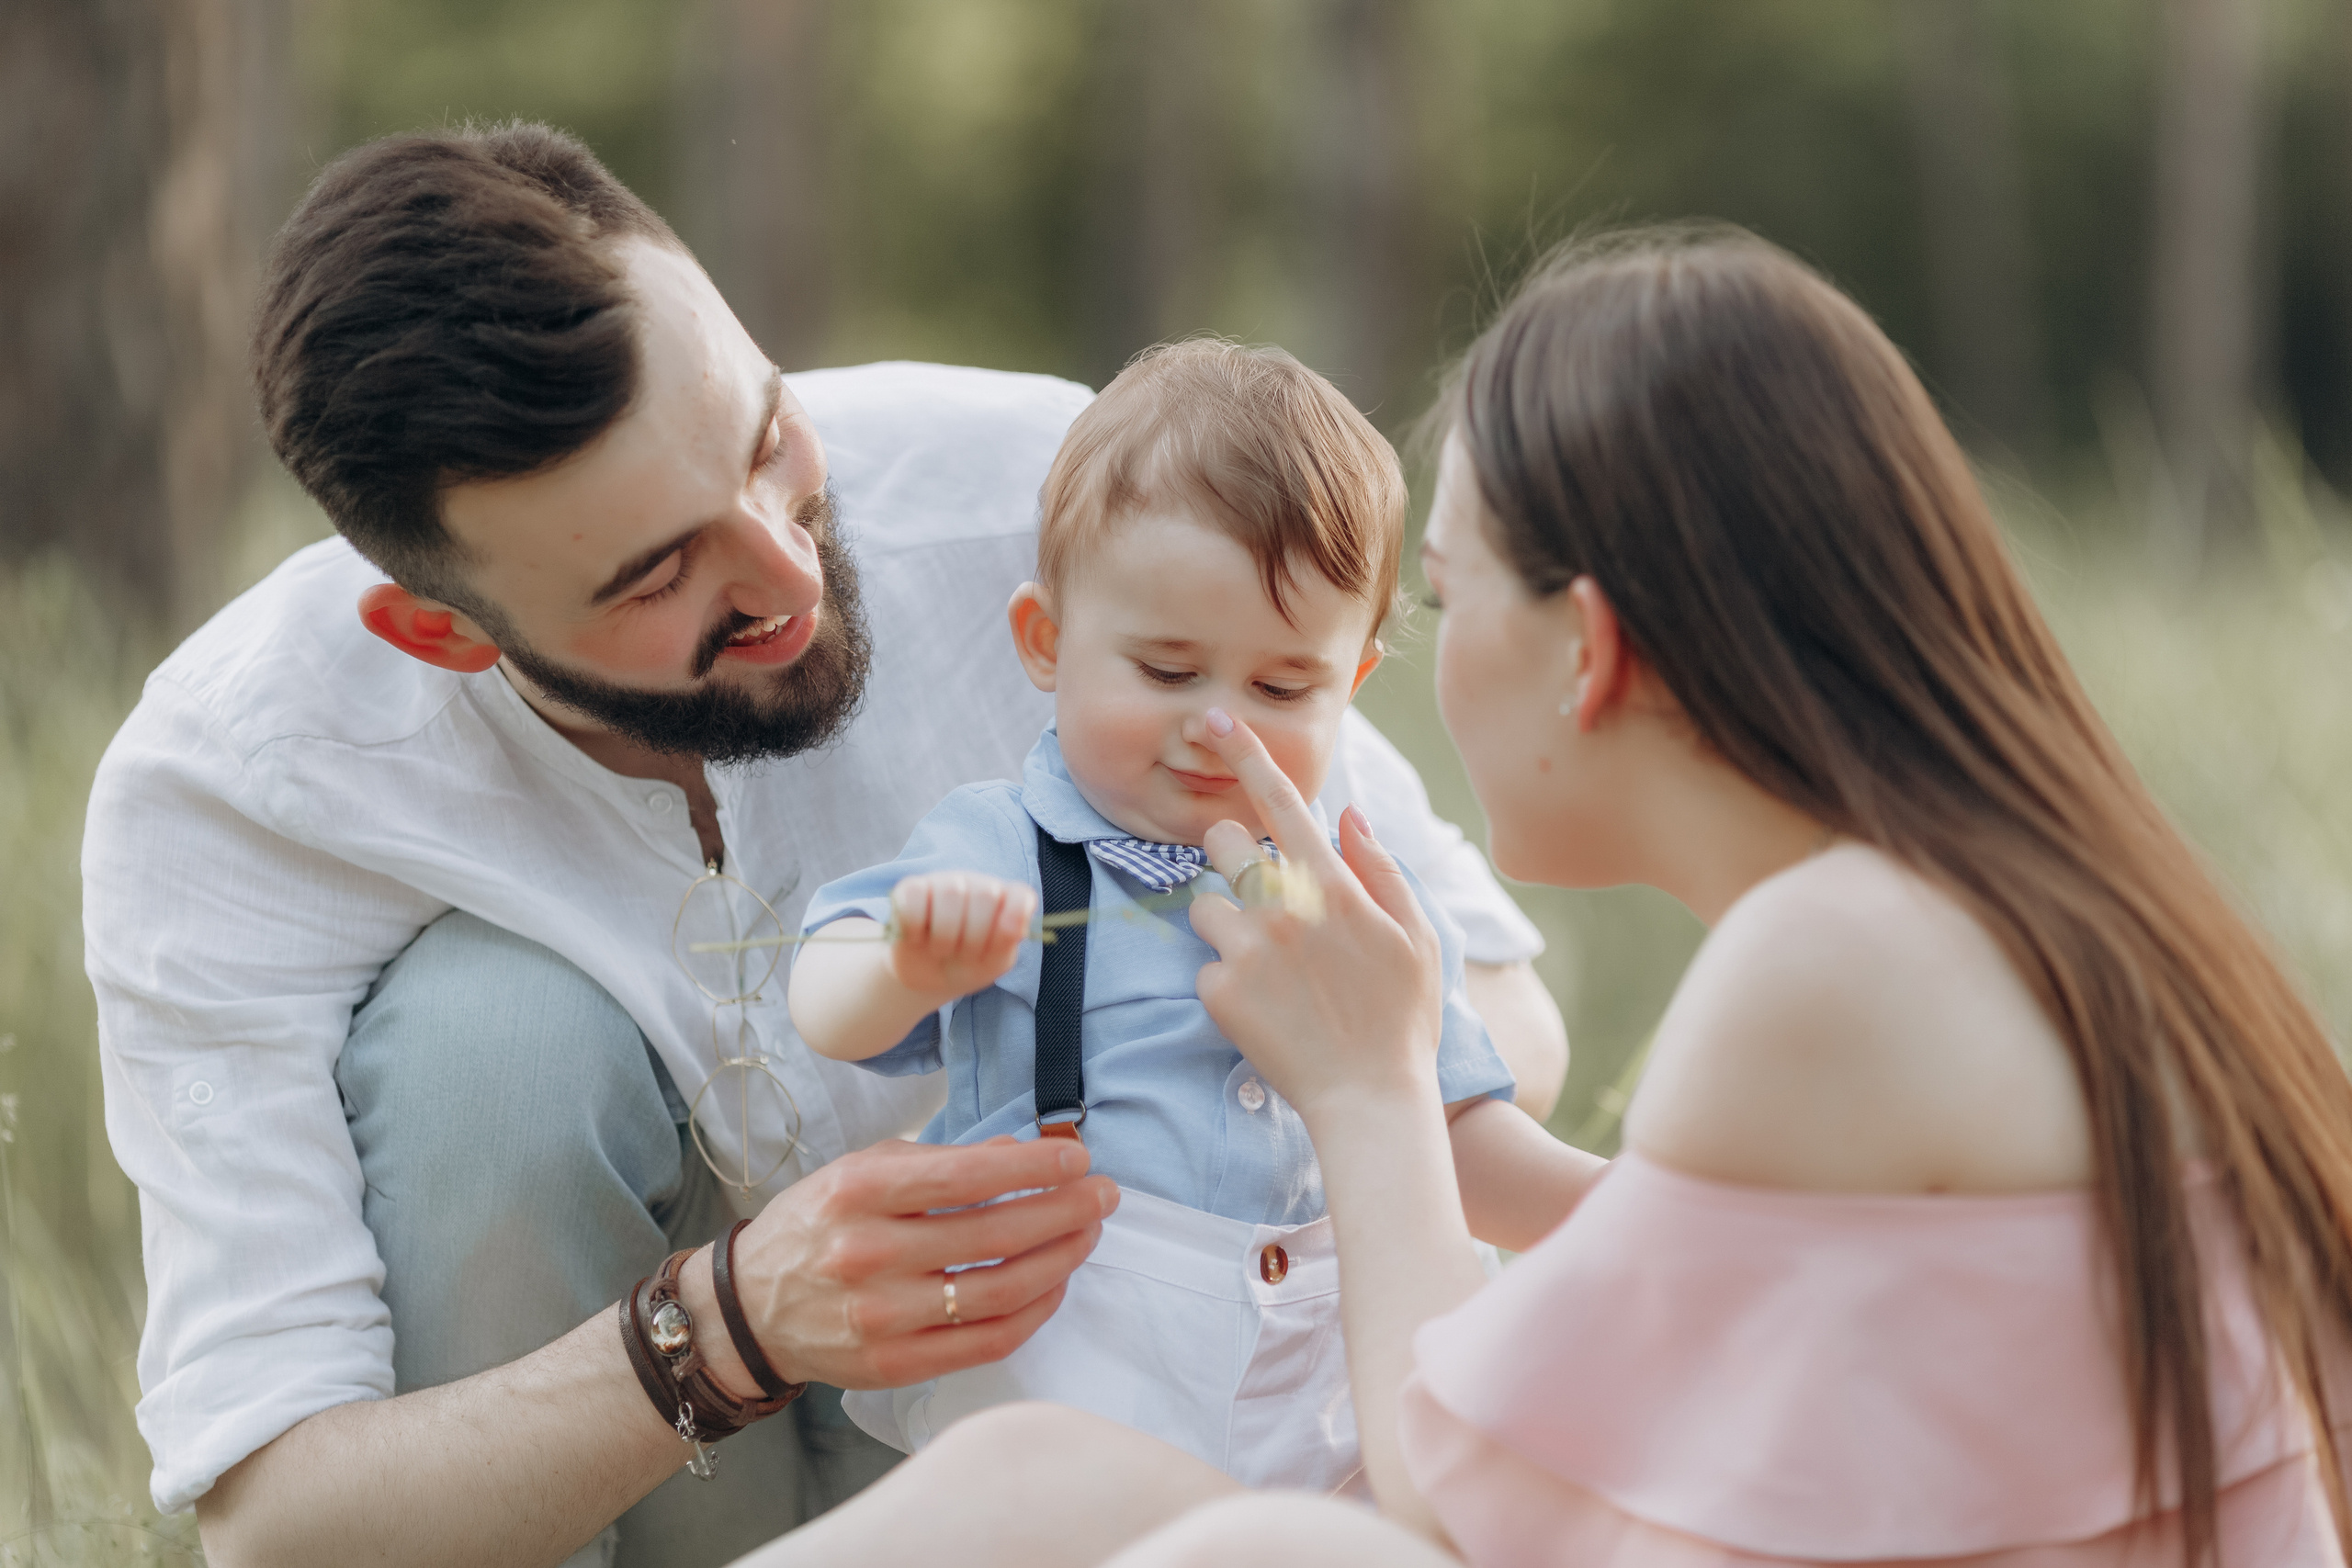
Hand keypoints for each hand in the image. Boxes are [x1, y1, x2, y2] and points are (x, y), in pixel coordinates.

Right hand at [686, 1135, 1117, 1394]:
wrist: (749, 1309)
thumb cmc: (817, 1226)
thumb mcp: (864, 1170)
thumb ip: (942, 1161)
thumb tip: (1020, 1153)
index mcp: (858, 1191)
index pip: (965, 1176)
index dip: (1033, 1169)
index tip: (1076, 1159)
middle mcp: (868, 1254)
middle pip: (995, 1235)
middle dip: (1064, 1211)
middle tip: (1102, 1195)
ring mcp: (882, 1316)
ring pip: (1001, 1291)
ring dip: (1060, 1260)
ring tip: (1087, 1234)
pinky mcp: (895, 1365)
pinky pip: (987, 1342)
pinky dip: (1034, 1312)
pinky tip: (1055, 1284)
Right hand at [887, 872, 1036, 1001]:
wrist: (925, 979)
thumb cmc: (966, 966)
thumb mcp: (992, 963)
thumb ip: (1006, 943)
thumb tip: (1015, 927)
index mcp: (1006, 901)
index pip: (1021, 896)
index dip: (1012, 922)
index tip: (998, 946)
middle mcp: (978, 885)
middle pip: (985, 895)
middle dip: (974, 937)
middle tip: (964, 955)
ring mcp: (945, 882)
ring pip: (950, 893)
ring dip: (944, 936)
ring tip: (940, 950)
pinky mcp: (911, 887)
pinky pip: (914, 896)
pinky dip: (914, 926)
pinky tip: (917, 938)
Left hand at [1187, 707, 1447, 1124]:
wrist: (1370, 1101)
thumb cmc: (1402, 1019)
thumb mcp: (1416, 936)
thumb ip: (1381, 869)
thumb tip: (1351, 815)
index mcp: (1333, 888)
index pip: (1282, 803)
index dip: (1247, 755)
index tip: (1216, 719)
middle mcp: (1284, 908)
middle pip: (1222, 845)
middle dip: (1233, 861)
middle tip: (1263, 900)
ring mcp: (1247, 950)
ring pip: (1206, 906)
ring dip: (1229, 926)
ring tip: (1271, 969)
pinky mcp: (1218, 991)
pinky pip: (1206, 965)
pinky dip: (1228, 982)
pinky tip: (1266, 1010)